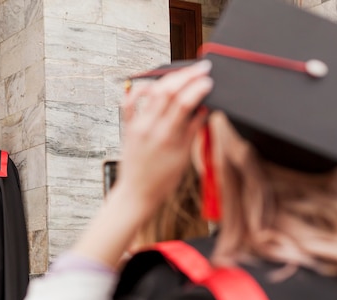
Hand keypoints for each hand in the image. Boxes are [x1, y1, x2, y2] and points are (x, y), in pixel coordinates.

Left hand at [116, 60, 212, 214]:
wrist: (137, 193)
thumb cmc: (163, 180)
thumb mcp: (184, 157)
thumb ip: (192, 130)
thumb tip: (204, 109)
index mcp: (167, 137)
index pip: (184, 103)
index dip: (198, 88)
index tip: (208, 80)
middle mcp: (150, 128)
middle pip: (168, 91)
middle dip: (187, 76)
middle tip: (201, 69)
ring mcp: (137, 125)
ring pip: (151, 92)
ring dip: (169, 78)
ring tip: (183, 73)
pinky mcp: (128, 126)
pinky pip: (130, 101)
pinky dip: (141, 89)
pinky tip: (153, 83)